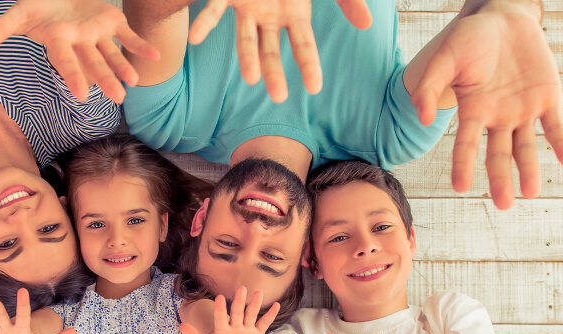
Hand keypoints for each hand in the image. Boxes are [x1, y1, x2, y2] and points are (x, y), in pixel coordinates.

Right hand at [0, 0, 159, 102]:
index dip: (73, 75)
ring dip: (123, 67)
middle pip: (93, 63)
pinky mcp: (112, 23)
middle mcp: (80, 43)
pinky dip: (141, 45)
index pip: (66, 61)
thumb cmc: (39, 6)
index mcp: (59, 42)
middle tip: (118, 97)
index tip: (81, 94)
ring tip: (134, 82)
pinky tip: (155, 56)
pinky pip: (129, 35)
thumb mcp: (20, 13)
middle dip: (105, 79)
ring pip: (112, 53)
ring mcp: (97, 34)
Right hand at [179, 286, 279, 333]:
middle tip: (242, 288)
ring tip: (258, 293)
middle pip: (238, 315)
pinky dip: (271, 315)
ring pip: (252, 317)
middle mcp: (237, 333)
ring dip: (255, 305)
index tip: (219, 297)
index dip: (220, 309)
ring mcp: (249, 333)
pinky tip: (276, 304)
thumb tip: (180, 325)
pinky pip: (265, 323)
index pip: (220, 320)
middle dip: (240, 302)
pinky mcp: (258, 333)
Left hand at [188, 0, 371, 101]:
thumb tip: (367, 24)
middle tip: (279, 96)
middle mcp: (269, 16)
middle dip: (274, 72)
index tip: (315, 87)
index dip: (309, 66)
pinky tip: (195, 38)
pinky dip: (204, 24)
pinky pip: (213, 10)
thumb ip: (347, 1)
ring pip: (245, 39)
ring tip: (251, 78)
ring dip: (247, 58)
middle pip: (271, 51)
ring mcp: (248, 7)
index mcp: (293, 15)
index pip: (303, 47)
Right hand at [412, 8, 562, 208]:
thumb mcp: (444, 58)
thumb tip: (423, 117)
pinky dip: (562, 143)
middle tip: (503, 204)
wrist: (503, 19)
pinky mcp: (547, 98)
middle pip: (498, 155)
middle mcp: (496, 118)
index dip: (462, 166)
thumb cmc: (468, 39)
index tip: (460, 187)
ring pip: (527, 147)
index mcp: (471, 112)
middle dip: (500, 179)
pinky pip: (555, 126)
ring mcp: (522, 110)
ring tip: (531, 192)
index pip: (465, 145)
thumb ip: (429, 86)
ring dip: (530, 169)